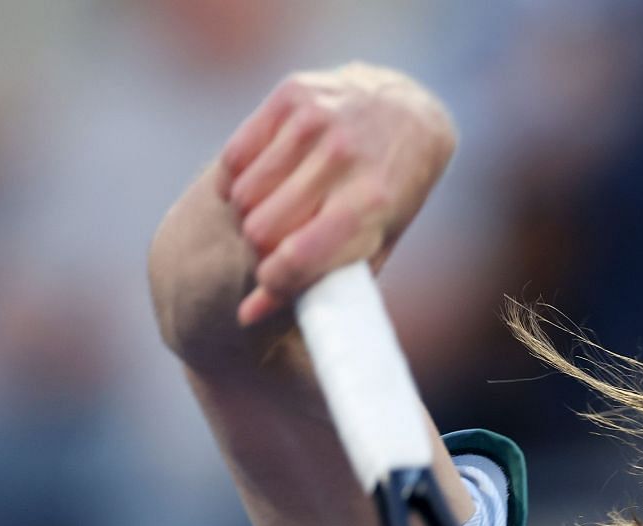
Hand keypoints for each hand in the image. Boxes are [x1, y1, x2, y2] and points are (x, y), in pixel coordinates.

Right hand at [218, 62, 455, 324]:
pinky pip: (234, 156)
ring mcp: (315, 121)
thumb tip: (246, 313)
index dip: (272, 281)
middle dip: (262, 247)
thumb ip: (315, 282)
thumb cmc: (386, 198)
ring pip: (242, 194)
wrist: (407, 116)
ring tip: (277, 208)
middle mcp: (342, 157)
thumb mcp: (370, 245)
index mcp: (369, 203)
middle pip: (260, 229)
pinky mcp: (292, 95)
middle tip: (280, 241)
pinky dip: (239, 177)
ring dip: (250, 211)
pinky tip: (264, 179)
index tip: (272, 279)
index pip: (294, 258)